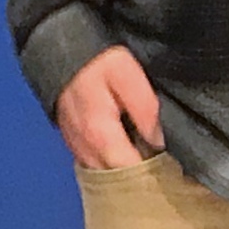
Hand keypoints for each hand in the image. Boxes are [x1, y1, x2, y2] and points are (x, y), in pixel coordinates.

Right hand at [57, 45, 163, 171]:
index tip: (169, 172)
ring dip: (122, 172)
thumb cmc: (98, 62)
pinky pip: (93, 163)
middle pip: (115, 178)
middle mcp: (85, 149)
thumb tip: (158, 142)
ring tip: (145, 163)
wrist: (60, 49)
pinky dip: (109, 163)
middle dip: (137, 178)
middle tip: (161, 169)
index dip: (149, 177)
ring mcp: (75, 146)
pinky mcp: (72, 140)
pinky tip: (125, 153)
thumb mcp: (128, 76)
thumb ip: (145, 110)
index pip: (128, 172)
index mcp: (101, 136)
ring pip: (102, 173)